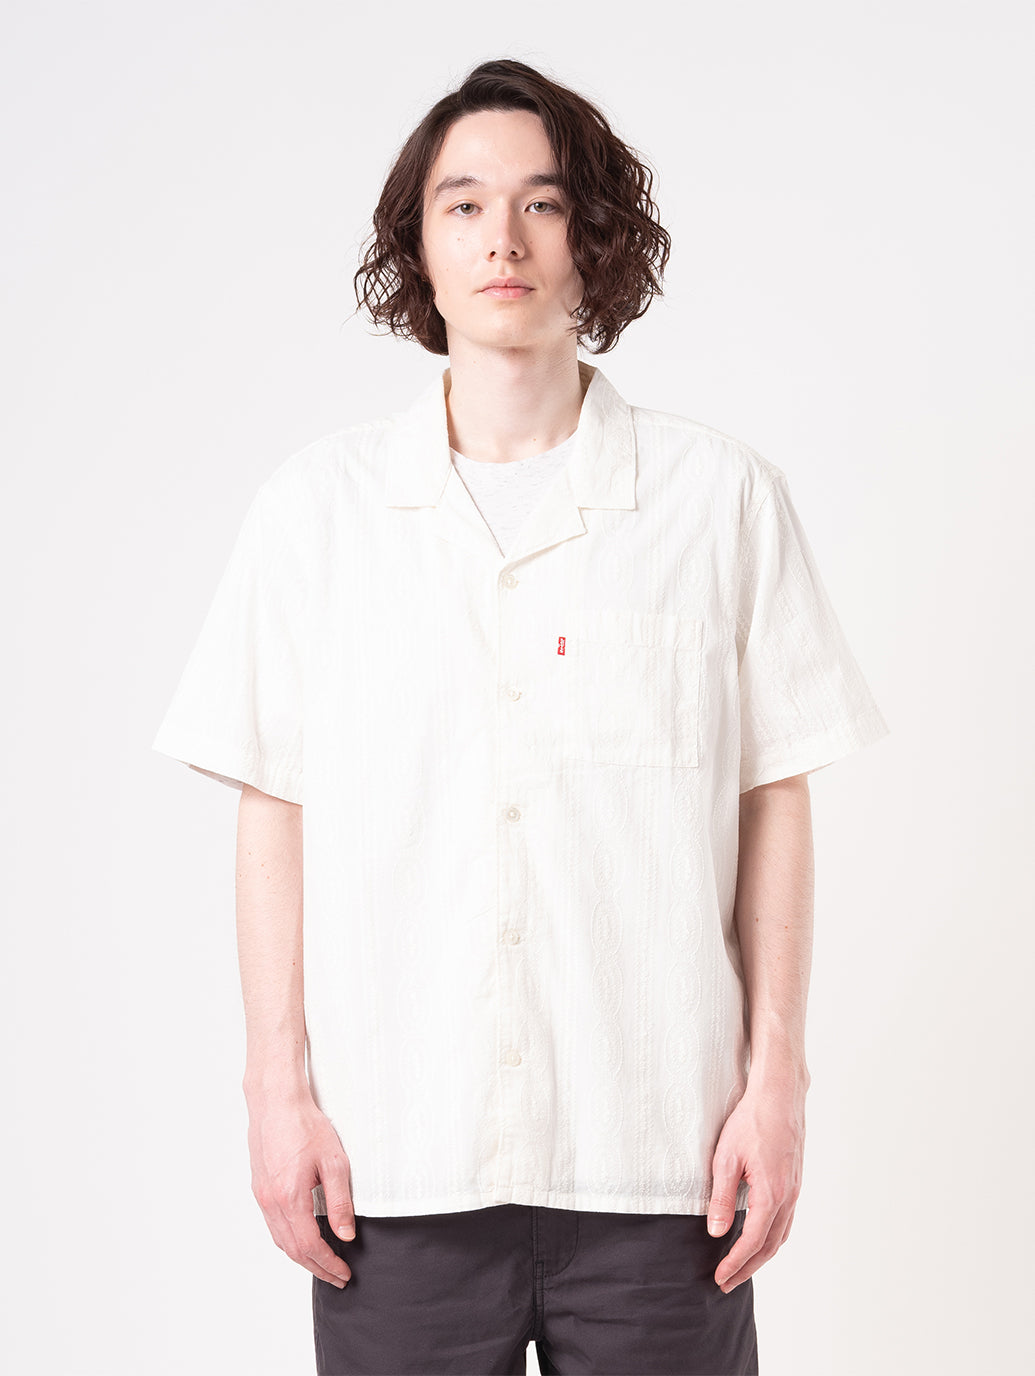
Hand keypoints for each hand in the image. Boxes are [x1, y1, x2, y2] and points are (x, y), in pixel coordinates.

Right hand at [246, 1089, 355, 1287]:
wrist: (276, 1102)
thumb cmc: (305, 1126)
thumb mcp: (334, 1162)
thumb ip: (340, 1202)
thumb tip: (346, 1235)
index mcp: (290, 1197)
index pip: (309, 1246)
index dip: (328, 1264)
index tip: (344, 1273)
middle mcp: (271, 1202)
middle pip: (292, 1250)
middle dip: (317, 1267)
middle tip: (337, 1277)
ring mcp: (262, 1196)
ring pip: (280, 1240)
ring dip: (302, 1257)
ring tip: (323, 1263)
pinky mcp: (260, 1188)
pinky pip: (273, 1225)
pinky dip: (289, 1239)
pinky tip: (303, 1238)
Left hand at [705, 1074, 805, 1292]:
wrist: (779, 1094)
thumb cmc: (752, 1121)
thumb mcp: (727, 1158)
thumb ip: (722, 1197)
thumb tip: (716, 1231)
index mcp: (771, 1194)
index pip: (752, 1241)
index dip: (735, 1263)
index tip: (719, 1277)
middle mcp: (788, 1197)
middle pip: (770, 1246)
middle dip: (748, 1268)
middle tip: (727, 1283)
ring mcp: (795, 1190)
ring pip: (781, 1235)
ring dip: (761, 1255)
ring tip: (741, 1267)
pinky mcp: (795, 1181)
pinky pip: (786, 1219)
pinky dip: (773, 1237)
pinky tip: (760, 1236)